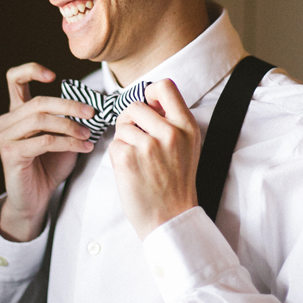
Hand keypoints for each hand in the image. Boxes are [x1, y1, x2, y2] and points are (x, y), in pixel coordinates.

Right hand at [0, 63, 95, 240]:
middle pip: (39, 102)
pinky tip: (84, 148)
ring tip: (89, 135)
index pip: (14, 79)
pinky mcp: (11, 153)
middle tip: (92, 113)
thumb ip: (72, 118)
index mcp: (18, 112)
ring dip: (71, 126)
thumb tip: (97, 99)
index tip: (54, 76)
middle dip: (70, 106)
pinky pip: (44, 141)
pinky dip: (68, 143)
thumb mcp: (65, 135)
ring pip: (42, 120)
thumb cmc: (51, 165)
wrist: (37, 198)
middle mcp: (7, 121)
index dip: (31, 70)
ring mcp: (5, 137)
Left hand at [109, 79, 200, 239]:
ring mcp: (148, 145)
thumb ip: (173, 120)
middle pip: (135, 105)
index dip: (150, 93)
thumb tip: (148, 98)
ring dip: (124, 140)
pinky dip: (118, 156)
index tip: (149, 108)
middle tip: (137, 139)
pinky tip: (132, 170)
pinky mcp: (128, 159)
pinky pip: (114, 144)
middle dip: (130, 120)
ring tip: (138, 159)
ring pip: (122, 126)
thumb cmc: (176, 181)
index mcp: (187, 126)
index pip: (165, 86)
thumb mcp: (188, 145)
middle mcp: (170, 132)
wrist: (171, 217)